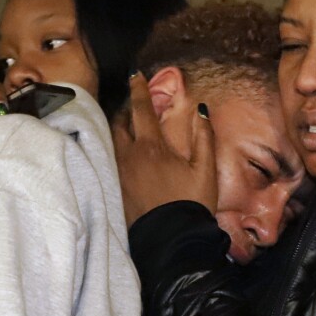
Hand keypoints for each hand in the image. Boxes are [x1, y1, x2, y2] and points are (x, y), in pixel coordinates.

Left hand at [112, 73, 216, 227]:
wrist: (171, 240)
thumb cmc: (191, 203)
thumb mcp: (205, 169)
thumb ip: (204, 137)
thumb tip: (202, 110)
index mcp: (151, 146)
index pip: (141, 109)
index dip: (139, 89)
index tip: (136, 75)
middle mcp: (129, 155)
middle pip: (119, 122)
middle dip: (124, 108)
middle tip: (131, 102)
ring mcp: (118, 172)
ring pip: (112, 140)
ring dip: (117, 128)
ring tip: (125, 124)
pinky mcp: (114, 188)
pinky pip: (110, 159)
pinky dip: (115, 148)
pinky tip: (123, 153)